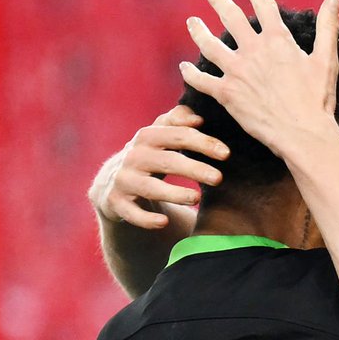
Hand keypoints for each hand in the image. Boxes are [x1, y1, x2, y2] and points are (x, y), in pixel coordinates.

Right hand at [88, 105, 226, 228]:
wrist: (112, 183)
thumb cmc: (149, 156)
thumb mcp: (160, 135)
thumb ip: (178, 121)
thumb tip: (197, 117)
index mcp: (148, 137)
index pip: (178, 135)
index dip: (203, 143)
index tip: (226, 154)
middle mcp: (134, 156)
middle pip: (168, 161)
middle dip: (194, 169)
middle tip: (219, 178)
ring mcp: (123, 180)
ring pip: (150, 187)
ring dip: (174, 193)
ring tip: (197, 198)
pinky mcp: (116, 202)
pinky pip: (131, 212)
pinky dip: (146, 218)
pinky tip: (163, 222)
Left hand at [179, 0, 338, 157]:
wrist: (303, 133)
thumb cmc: (318, 100)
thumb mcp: (326, 60)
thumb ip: (327, 28)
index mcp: (278, 40)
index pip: (262, 4)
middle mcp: (253, 51)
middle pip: (230, 17)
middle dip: (219, 1)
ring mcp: (237, 72)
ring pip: (209, 45)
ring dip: (198, 31)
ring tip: (192, 22)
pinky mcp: (227, 94)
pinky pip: (202, 81)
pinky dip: (191, 74)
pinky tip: (184, 68)